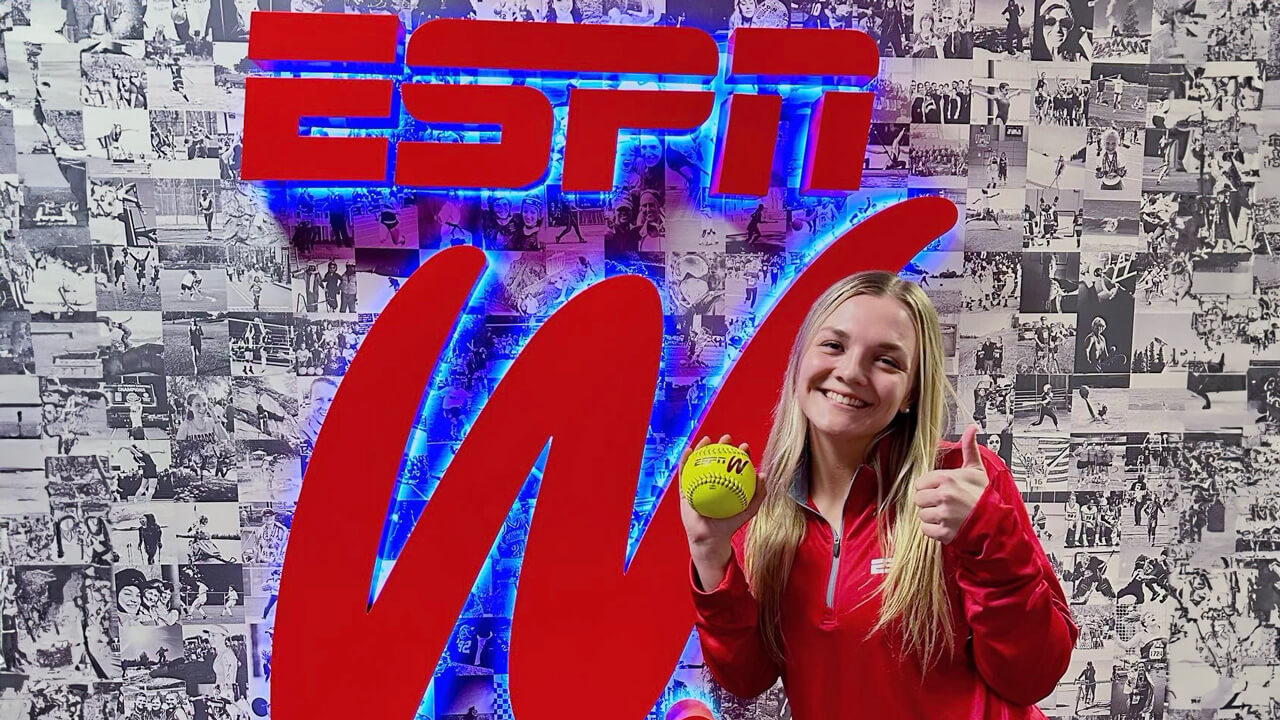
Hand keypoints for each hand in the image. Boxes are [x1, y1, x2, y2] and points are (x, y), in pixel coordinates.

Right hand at [677, 434, 767, 549]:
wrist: (710, 537)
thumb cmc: (729, 525)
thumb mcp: (748, 510)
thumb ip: (758, 494)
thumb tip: (762, 474)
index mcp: (728, 484)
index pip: (734, 465)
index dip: (740, 454)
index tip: (744, 447)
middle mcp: (713, 481)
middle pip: (718, 459)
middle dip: (723, 446)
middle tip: (727, 438)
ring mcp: (698, 484)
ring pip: (700, 462)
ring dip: (703, 448)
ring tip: (707, 439)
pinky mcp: (686, 488)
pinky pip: (684, 473)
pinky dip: (686, 460)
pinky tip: (689, 451)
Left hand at [914, 424, 990, 543]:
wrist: (997, 521)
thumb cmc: (985, 496)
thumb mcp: (976, 469)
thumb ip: (969, 448)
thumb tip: (972, 428)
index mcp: (947, 479)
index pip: (920, 483)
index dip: (929, 487)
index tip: (940, 490)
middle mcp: (944, 496)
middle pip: (918, 499)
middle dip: (929, 502)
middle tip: (943, 503)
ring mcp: (944, 515)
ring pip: (922, 515)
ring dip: (932, 517)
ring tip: (947, 515)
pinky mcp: (945, 532)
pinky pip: (926, 530)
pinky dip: (934, 530)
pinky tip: (946, 525)